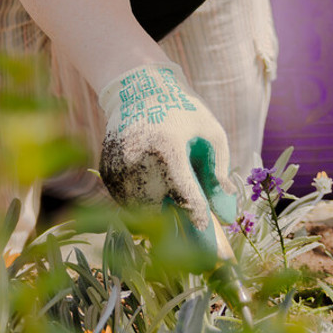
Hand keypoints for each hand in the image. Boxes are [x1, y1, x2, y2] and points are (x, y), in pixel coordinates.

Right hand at [96, 65, 237, 242]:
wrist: (138, 88)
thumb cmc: (183, 111)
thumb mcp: (211, 135)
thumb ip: (218, 175)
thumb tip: (225, 214)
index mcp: (167, 149)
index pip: (186, 200)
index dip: (201, 224)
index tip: (214, 244)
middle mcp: (137, 160)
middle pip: (158, 213)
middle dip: (175, 224)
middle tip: (192, 230)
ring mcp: (118, 166)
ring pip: (140, 211)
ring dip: (157, 214)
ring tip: (169, 200)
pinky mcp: (107, 170)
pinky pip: (126, 201)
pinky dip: (141, 203)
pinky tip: (152, 187)